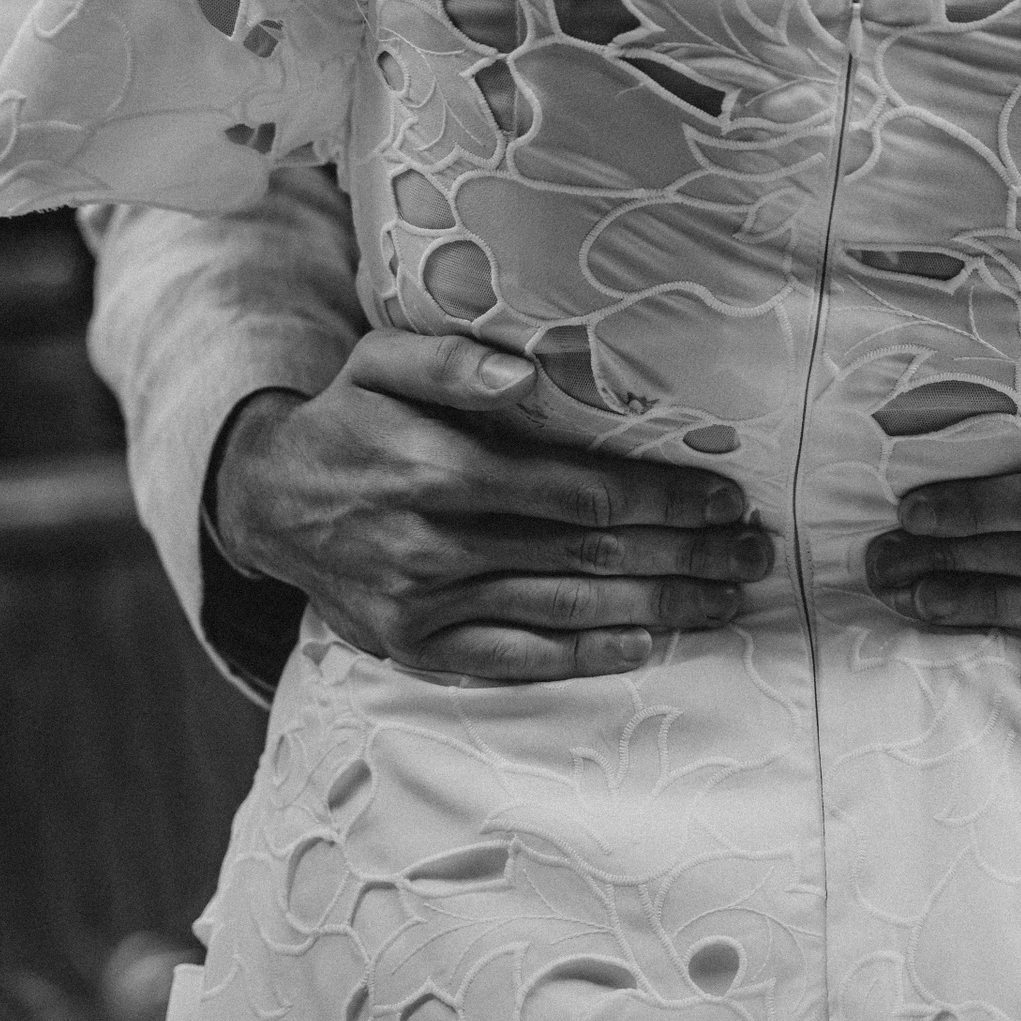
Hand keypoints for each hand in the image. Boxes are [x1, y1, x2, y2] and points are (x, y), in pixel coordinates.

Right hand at [214, 329, 774, 679]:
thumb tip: (523, 372)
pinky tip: (643, 644)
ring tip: (723, 600)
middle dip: (682, 555)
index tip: (724, 499)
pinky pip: (515, 659)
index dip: (661, 496)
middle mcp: (435, 544)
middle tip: (752, 555)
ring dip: (655, 607)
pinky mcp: (418, 646)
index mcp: (437, 469)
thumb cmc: (348, 419)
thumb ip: (450, 360)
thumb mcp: (381, 362)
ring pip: (565, 610)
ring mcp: (427, 604)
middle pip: (587, 554)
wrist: (268, 503)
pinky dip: (584, 656)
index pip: (578, 490)